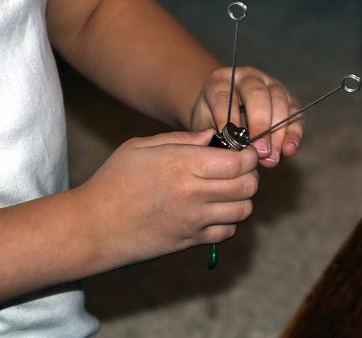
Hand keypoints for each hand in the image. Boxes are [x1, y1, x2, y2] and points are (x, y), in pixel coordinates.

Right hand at [78, 129, 258, 269]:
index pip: (237, 162)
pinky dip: (229, 220)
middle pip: (247, 186)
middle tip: (239, 168)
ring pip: (243, 210)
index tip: (243, 151)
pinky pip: (227, 232)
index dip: (248, 155)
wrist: (94, 226)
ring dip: (243, 197)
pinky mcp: (190, 241)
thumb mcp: (141, 147)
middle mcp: (193, 193)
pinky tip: (214, 210)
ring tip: (228, 188)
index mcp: (181, 164)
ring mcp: (194, 221)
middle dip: (251, 174)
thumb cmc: (113, 180)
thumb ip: (180, 139)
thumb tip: (211, 136)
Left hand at [190, 67, 303, 166]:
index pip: (224, 97)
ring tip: (272, 157)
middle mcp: (247, 78)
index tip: (231, 142)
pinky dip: (294, 132)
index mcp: (220, 81)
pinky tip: (289, 150)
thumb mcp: (203, 123)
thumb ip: (210, 133)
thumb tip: (225, 150)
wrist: (224, 109)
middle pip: (256, 94)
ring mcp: (270, 84)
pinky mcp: (287, 98)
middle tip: (260, 150)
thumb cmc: (211, 118)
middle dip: (260, 124)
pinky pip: (295, 112)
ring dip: (278, 131)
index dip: (228, 119)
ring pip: (279, 101)